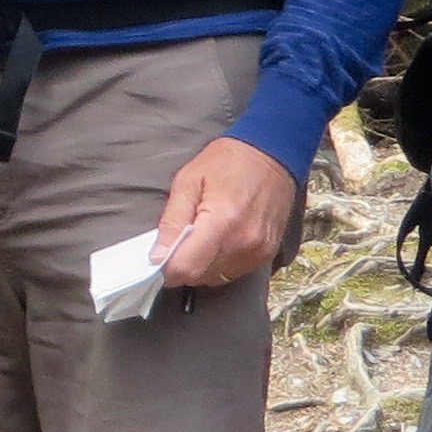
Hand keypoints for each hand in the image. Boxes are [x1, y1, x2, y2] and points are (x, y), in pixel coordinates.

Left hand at [151, 136, 299, 290]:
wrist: (274, 154)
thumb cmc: (227, 162)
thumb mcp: (188, 181)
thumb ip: (172, 221)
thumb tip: (158, 257)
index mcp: (221, 222)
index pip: (187, 269)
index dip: (168, 267)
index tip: (162, 256)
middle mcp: (243, 243)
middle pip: (200, 277)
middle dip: (184, 264)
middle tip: (183, 238)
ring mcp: (258, 252)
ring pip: (216, 278)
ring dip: (203, 265)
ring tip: (204, 235)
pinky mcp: (267, 255)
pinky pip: (234, 272)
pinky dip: (220, 263)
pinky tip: (220, 240)